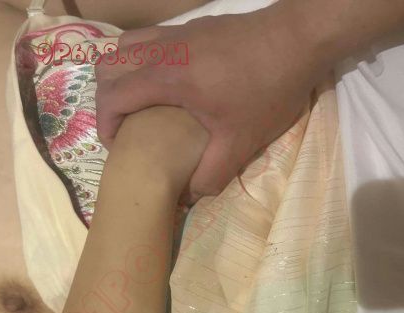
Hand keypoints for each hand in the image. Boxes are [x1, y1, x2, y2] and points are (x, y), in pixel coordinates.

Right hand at [95, 7, 329, 203]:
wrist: (298, 40)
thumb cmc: (268, 90)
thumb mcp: (241, 142)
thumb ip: (211, 174)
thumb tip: (189, 196)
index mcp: (167, 78)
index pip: (113, 96)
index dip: (105, 124)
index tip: (117, 146)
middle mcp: (163, 50)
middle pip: (108, 65)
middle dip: (105, 98)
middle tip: (123, 126)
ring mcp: (177, 33)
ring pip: (126, 45)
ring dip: (121, 73)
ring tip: (138, 102)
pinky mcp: (193, 26)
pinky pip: (151, 39)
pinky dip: (143, 58)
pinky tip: (168, 81)